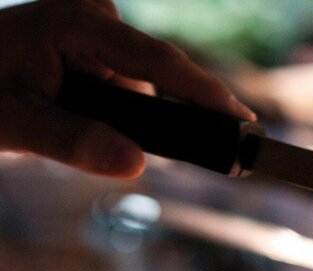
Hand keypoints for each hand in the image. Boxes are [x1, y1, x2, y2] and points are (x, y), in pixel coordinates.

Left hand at [0, 0, 253, 177]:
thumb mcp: (12, 124)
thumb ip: (72, 143)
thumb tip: (137, 165)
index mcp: (74, 22)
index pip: (155, 60)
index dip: (202, 91)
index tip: (241, 117)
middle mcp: (91, 16)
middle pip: (155, 73)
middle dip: (148, 114)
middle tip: (138, 147)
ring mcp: (94, 26)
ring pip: (141, 83)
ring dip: (126, 115)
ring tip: (71, 126)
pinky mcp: (95, 42)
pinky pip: (127, 81)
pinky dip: (117, 107)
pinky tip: (78, 115)